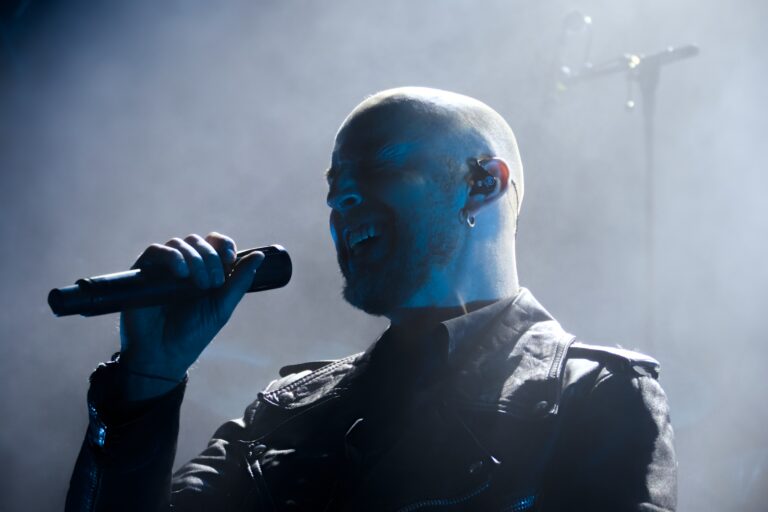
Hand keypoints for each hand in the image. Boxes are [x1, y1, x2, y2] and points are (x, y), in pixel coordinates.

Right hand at [118, 232, 262, 398]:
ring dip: (194, 259)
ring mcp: (163, 267)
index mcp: (205, 270)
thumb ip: (239, 280)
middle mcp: (184, 265)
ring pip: (179, 243)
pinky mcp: (143, 271)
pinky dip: (171, 257)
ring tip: (197, 284)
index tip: (231, 259)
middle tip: (213, 283)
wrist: (164, 354)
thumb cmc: (194, 333)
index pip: (216, 243)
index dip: (224, 245)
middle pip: (199, 241)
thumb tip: (260, 255)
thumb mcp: (222, 307)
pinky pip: (155, 250)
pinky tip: (181, 273)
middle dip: (210, 258)